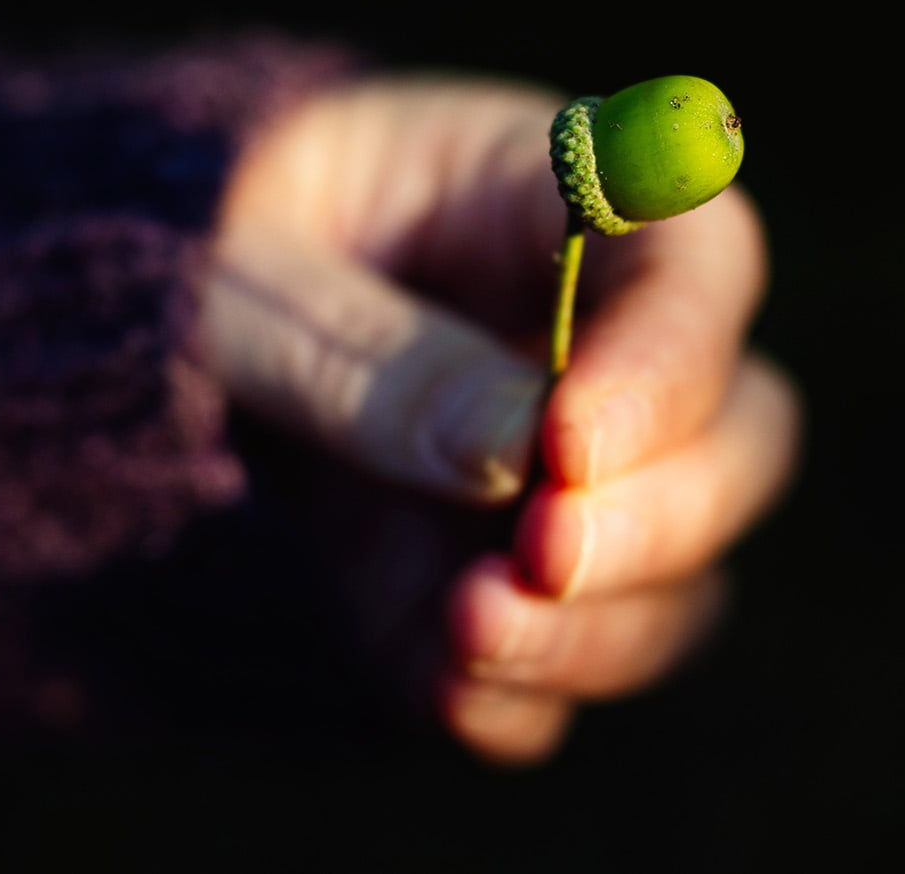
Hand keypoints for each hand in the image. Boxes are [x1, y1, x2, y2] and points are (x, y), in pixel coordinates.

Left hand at [200, 75, 799, 762]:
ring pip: (686, 574)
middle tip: (544, 550)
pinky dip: (527, 698)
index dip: (672, 355)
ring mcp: (578, 486)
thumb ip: (363, 353)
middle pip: (742, 433)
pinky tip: (446, 690)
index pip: (697, 260)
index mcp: (565, 205)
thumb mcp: (244, 271)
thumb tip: (510, 453)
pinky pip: (570, 664)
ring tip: (469, 633)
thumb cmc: (211, 245)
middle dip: (666, 514)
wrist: (162, 326)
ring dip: (607, 626)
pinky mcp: (523, 592)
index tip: (571, 443)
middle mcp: (610, 354)